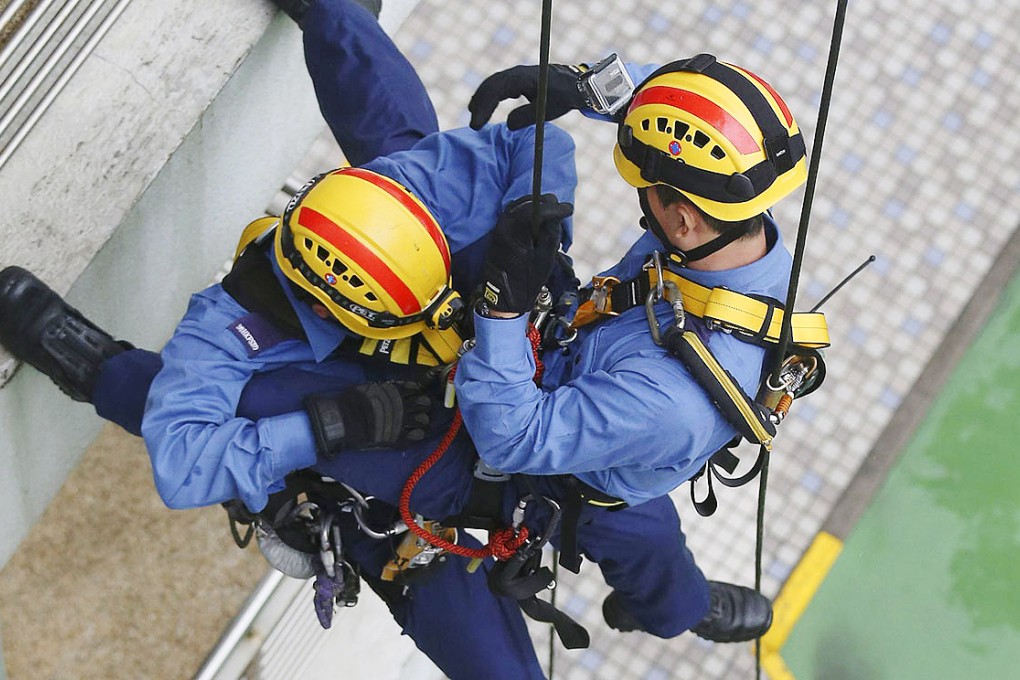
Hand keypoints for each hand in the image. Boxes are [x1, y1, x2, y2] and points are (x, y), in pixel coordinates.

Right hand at [305, 381, 431, 457]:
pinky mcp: (399, 438)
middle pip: (425, 404)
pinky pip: (417, 436)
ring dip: (423, 421)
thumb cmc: (355, 402)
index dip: (419, 392)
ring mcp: (403, 423)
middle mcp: (403, 406)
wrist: (346, 421)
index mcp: (396, 392)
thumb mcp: (371, 387)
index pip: (417, 389)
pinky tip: (415, 434)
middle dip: (424, 405)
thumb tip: (393, 386)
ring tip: (418, 423)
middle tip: (420, 409)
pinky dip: (418, 434)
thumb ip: (386, 388)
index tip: (418, 394)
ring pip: (424, 420)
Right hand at [469, 64, 586, 129]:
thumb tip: (508, 125)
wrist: (576, 84)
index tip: (478, 124)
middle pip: (491, 85)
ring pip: (493, 84)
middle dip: (480, 104)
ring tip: (474, 117)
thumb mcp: (547, 110)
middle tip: (474, 125)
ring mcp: (517, 75)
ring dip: (482, 99)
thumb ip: (527, 117)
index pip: (496, 89)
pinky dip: (490, 96)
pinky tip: (484, 107)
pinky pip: (499, 86)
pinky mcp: (518, 80)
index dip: (485, 106)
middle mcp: (517, 73)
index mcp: (523, 78)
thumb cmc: (563, 96)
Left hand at [480, 195, 572, 314]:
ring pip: (520, 204)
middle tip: (560, 211)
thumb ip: (551, 233)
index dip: (555, 207)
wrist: (503, 294)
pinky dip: (526, 211)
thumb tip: (557, 214)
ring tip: (551, 214)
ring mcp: (499, 227)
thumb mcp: (545, 257)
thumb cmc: (526, 280)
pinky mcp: (498, 230)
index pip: (537, 209)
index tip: (568, 209)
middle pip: (527, 202)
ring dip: (536, 205)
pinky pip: (514, 212)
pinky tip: (536, 219)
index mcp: (516, 233)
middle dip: (546, 204)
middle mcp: (505, 226)